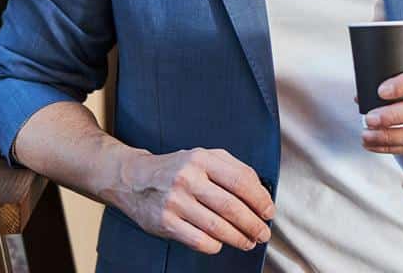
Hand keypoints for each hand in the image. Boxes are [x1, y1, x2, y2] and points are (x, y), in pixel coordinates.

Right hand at [114, 147, 273, 254]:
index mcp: (201, 159)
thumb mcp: (203, 156)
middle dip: (253, 224)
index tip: (269, 211)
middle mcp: (188, 178)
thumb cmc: (176, 169)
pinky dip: (216, 245)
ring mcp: (175, 201)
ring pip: (217, 227)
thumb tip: (260, 192)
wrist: (134, 179)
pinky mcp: (165, 222)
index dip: (260, 199)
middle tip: (263, 233)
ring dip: (239, 238)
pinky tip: (221, 243)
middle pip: (231, 207)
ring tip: (249, 241)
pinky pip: (199, 240)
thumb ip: (232, 168)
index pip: (241, 180)